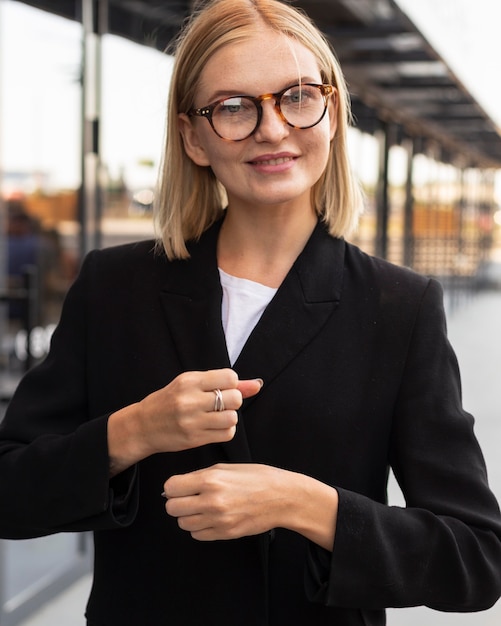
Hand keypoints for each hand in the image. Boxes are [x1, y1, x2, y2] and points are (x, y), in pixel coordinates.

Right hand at [107, 369, 262, 474]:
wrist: (143, 426)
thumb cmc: (171, 401)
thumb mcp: (192, 385)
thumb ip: (224, 383)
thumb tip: (257, 384)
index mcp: (190, 381)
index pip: (230, 378)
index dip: (231, 384)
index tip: (222, 389)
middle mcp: (190, 400)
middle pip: (234, 398)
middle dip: (233, 401)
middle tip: (221, 404)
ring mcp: (191, 421)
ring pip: (232, 418)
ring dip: (230, 417)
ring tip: (217, 416)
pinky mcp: (194, 439)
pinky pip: (227, 434)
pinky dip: (226, 431)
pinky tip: (214, 428)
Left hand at [163, 463, 338, 549]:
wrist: (281, 497)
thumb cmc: (256, 477)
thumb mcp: (226, 467)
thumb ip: (200, 476)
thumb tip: (177, 486)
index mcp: (210, 479)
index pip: (170, 487)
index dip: (173, 487)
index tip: (180, 486)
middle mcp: (211, 500)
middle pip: (172, 508)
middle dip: (177, 502)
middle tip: (188, 498)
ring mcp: (218, 519)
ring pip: (183, 523)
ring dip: (188, 516)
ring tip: (201, 507)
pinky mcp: (225, 533)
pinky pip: (197, 535)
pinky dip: (199, 527)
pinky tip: (210, 517)